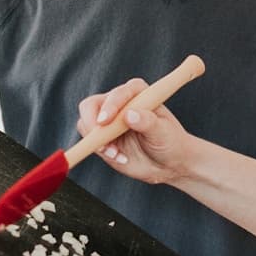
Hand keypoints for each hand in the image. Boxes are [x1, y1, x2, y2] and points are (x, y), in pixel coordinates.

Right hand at [75, 78, 199, 184]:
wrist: (169, 162)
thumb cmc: (170, 142)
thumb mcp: (163, 132)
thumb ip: (148, 122)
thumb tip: (130, 114)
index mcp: (137, 93)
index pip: (117, 94)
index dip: (109, 106)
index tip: (105, 121)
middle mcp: (119, 103)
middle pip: (91, 105)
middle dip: (92, 123)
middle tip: (101, 142)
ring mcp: (108, 120)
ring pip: (85, 124)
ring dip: (96, 142)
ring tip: (117, 154)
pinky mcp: (102, 137)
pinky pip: (90, 142)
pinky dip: (99, 151)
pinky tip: (119, 157)